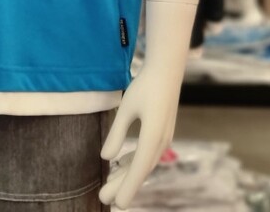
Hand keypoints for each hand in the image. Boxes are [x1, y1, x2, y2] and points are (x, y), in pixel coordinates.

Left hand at [98, 65, 177, 208]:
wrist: (166, 71)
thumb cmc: (145, 86)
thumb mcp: (127, 108)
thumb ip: (117, 133)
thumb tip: (106, 158)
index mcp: (153, 137)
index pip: (138, 169)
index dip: (126, 187)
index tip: (117, 204)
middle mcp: (161, 143)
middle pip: (140, 170)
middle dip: (122, 185)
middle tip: (103, 198)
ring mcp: (163, 139)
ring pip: (143, 164)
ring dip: (126, 175)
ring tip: (109, 184)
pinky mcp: (161, 134)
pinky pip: (146, 154)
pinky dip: (133, 163)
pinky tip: (121, 165)